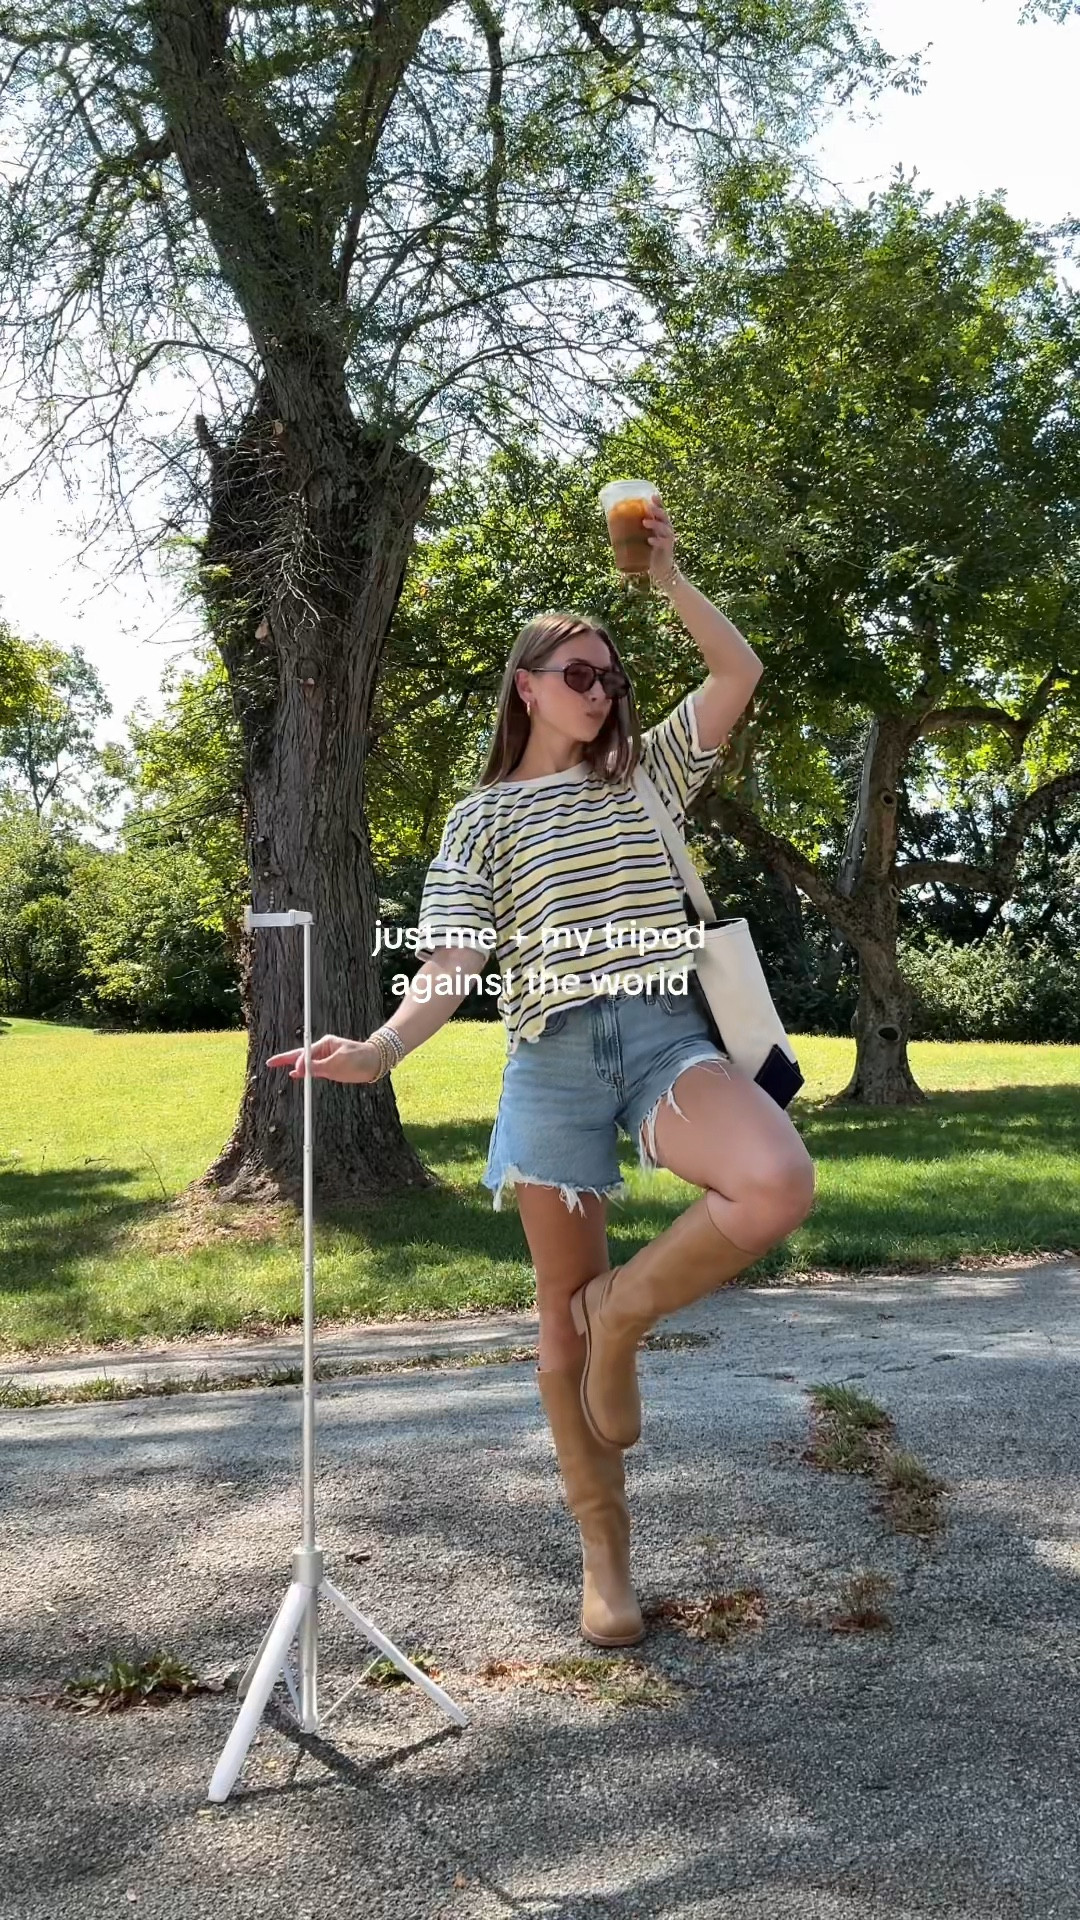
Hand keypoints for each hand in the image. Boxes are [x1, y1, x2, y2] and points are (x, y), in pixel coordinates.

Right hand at [265, 1034, 384, 1081]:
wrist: (377, 1062)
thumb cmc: (360, 1059)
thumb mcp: (338, 1064)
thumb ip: (318, 1067)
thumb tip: (300, 1070)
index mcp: (325, 1044)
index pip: (305, 1055)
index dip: (297, 1064)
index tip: (294, 1073)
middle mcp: (324, 1050)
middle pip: (300, 1055)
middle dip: (285, 1059)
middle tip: (269, 1063)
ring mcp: (327, 1058)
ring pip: (306, 1062)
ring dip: (293, 1065)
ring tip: (276, 1064)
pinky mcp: (332, 1067)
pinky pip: (313, 1068)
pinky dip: (304, 1071)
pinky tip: (295, 1075)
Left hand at [643, 492, 677, 585]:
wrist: (660, 569)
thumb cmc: (649, 551)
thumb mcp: (642, 537)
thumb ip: (634, 529)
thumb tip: (613, 522)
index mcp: (661, 524)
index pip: (661, 510)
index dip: (658, 503)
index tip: (652, 495)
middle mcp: (667, 529)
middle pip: (664, 516)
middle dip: (657, 511)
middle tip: (648, 507)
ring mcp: (668, 539)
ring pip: (664, 528)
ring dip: (655, 524)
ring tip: (644, 522)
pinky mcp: (667, 550)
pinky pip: (663, 543)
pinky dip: (656, 541)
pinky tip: (650, 540)